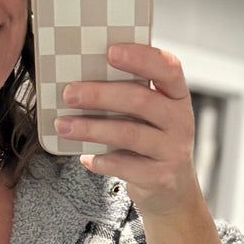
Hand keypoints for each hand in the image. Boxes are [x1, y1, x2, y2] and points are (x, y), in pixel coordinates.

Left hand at [54, 42, 203, 219]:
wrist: (172, 192)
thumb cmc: (151, 143)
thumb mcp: (150, 115)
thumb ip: (130, 95)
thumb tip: (81, 79)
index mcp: (177, 97)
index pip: (168, 68)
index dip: (141, 57)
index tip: (110, 51)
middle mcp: (180, 121)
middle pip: (140, 100)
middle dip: (100, 94)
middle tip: (69, 93)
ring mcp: (172, 151)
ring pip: (128, 133)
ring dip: (91, 128)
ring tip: (64, 125)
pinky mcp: (160, 177)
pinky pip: (124, 165)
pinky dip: (101, 160)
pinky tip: (86, 157)